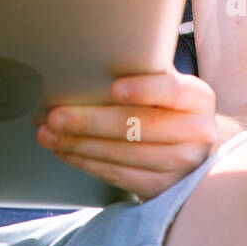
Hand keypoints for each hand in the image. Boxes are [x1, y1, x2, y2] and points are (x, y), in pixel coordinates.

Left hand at [35, 65, 217, 199]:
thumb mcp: (168, 86)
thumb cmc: (171, 108)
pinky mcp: (163, 189)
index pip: (172, 91)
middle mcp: (196, 133)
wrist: (197, 151)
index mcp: (197, 99)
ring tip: (49, 134)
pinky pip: (118, 175)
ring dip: (80, 145)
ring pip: (123, 154)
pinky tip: (66, 151)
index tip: (115, 88)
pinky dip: (87, 163)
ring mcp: (181, 166)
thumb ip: (145, 72)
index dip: (144, 89)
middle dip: (91, 121)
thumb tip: (98, 56)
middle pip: (138, 127)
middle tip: (56, 116)